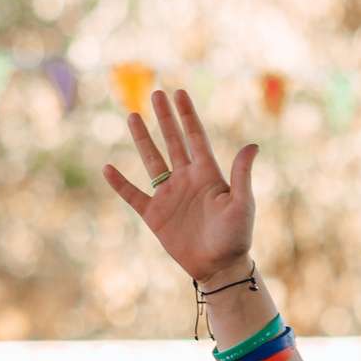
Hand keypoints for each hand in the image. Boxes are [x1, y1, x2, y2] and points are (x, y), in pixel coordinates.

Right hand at [103, 89, 258, 286]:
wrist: (219, 267)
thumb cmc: (236, 237)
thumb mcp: (242, 204)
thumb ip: (242, 174)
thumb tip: (252, 145)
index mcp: (208, 174)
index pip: (195, 137)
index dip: (187, 115)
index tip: (179, 93)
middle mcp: (187, 179)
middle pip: (173, 141)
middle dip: (165, 118)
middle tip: (156, 93)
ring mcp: (169, 195)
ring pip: (152, 160)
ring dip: (143, 139)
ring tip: (133, 116)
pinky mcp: (155, 215)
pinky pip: (133, 195)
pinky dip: (120, 183)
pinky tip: (108, 168)